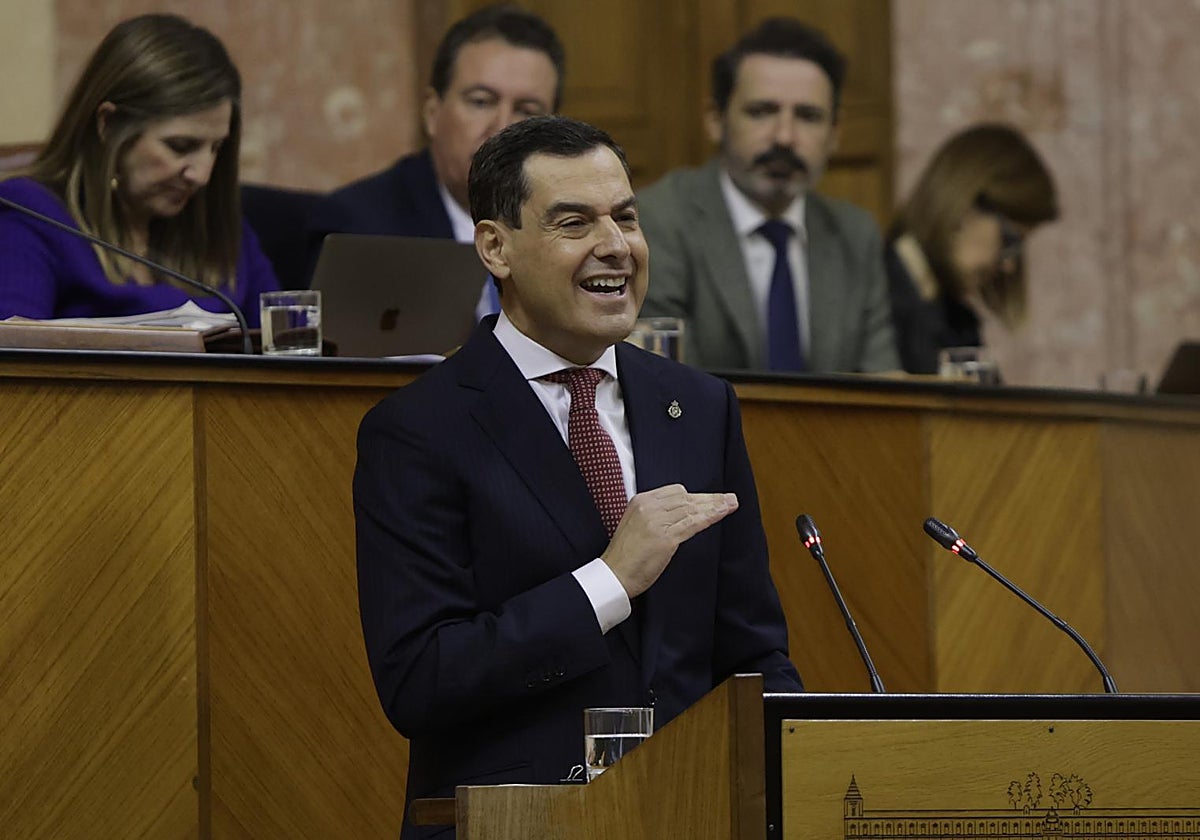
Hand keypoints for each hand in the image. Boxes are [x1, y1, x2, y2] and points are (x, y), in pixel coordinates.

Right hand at [601, 484, 737, 598]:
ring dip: (715, 506)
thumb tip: (678, 515)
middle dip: (709, 499)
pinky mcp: (665, 537)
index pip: (674, 491)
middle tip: (728, 499)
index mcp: (640, 501)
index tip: (709, 499)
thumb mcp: (636, 525)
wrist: (614, 574)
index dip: (695, 496)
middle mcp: (649, 506)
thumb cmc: (625, 556)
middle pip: (686, 498)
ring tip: (731, 504)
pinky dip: (711, 516)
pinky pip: (693, 523)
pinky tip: (722, 513)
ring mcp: (657, 521)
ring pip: (692, 509)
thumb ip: (654, 516)